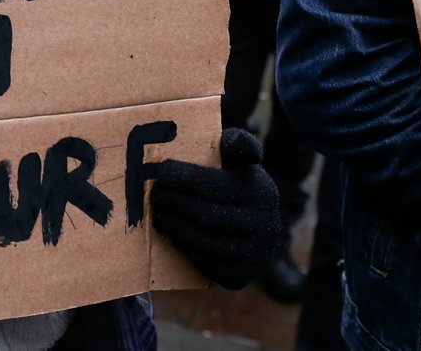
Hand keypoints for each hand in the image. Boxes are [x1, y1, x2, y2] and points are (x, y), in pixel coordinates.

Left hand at [150, 127, 279, 289]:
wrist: (251, 223)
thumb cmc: (234, 181)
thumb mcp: (239, 158)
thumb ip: (237, 144)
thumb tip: (233, 143)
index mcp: (262, 192)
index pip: (216, 185)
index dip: (185, 178)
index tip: (161, 171)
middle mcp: (266, 225)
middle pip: (207, 216)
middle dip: (175, 204)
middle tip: (154, 195)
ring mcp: (256, 255)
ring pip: (206, 242)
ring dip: (176, 227)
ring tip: (158, 214)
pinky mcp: (241, 277)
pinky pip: (207, 264)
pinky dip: (186, 249)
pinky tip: (172, 234)